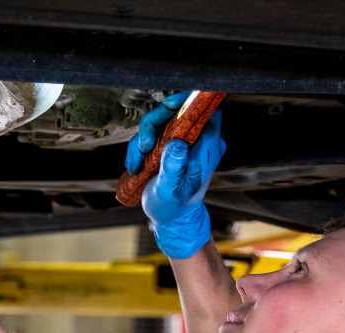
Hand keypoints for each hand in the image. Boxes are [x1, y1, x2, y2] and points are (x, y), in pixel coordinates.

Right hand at [124, 92, 225, 258]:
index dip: (191, 101)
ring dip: (142, 140)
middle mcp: (197, 141)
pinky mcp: (168, 145)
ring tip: (137, 163)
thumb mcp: (171, 190)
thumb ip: (174, 167)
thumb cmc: (174, 207)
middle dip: (154, 124)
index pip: (208, 111)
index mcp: (207, 148)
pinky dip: (139, 148)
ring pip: (160, 121)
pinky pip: (150, 134)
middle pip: (177, 111)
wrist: (171, 218)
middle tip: (142, 146)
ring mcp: (182, 142)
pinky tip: (136, 166)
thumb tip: (177, 143)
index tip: (170, 106)